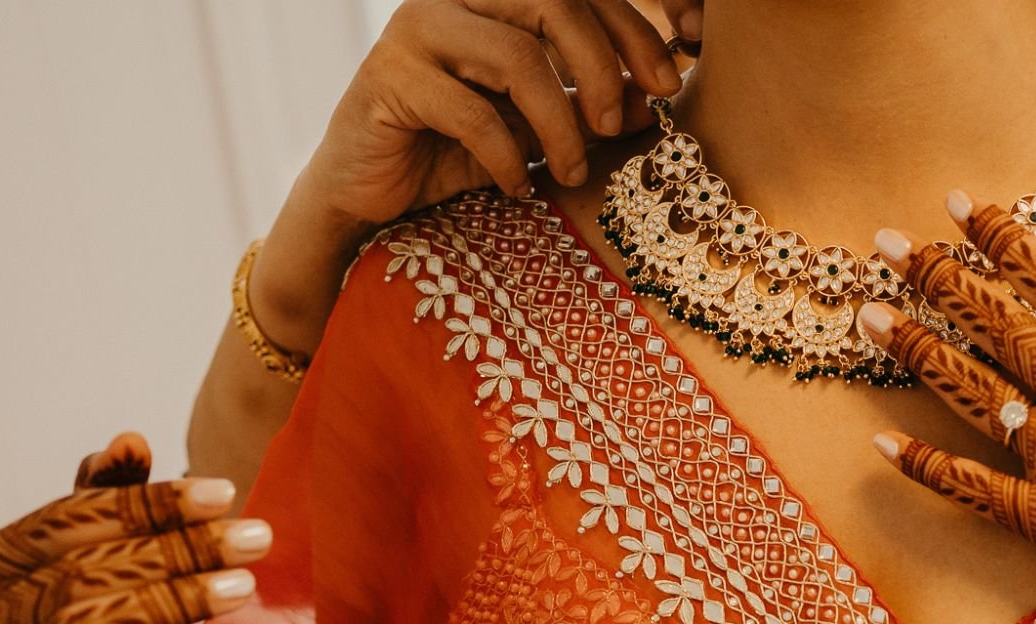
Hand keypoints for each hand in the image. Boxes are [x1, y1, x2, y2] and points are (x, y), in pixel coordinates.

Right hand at [0, 433, 268, 623]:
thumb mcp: (112, 566)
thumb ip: (108, 504)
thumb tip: (128, 444)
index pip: (57, 526)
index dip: (142, 505)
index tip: (223, 493)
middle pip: (75, 577)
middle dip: (174, 552)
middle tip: (252, 539)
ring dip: (169, 603)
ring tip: (239, 587)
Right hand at [307, 0, 692, 218]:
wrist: (367, 194)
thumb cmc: (454, 153)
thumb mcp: (536, 131)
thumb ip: (587, 110)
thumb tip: (655, 102)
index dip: (631, 30)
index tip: (668, 83)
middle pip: (552, 3)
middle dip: (599, 66)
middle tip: (616, 126)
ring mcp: (417, 30)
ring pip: (519, 58)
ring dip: (559, 123)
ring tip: (570, 171)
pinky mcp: (390, 76)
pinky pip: (474, 112)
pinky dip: (508, 157)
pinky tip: (517, 186)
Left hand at [858, 194, 1035, 623]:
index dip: (1002, 240)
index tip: (957, 204)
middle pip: (1000, 326)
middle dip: (939, 279)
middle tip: (885, 242)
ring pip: (975, 393)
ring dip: (918, 351)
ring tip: (867, 316)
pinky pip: (974, 489)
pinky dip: (926, 467)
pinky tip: (881, 445)